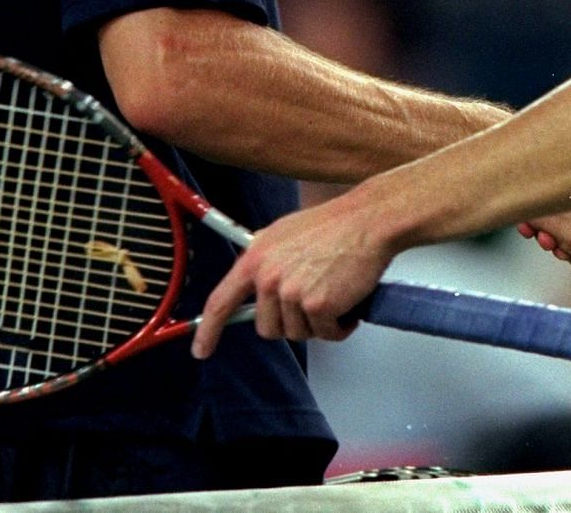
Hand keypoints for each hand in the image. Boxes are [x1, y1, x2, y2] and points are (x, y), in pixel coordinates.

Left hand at [192, 193, 392, 357]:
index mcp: (255, 258)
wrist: (369, 221)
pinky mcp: (317, 305)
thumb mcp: (284, 233)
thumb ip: (264, 260)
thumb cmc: (335, 226)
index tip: (201, 350)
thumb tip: (254, 285)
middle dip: (291, 322)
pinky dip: (340, 326)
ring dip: (319, 323)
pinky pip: (326, 334)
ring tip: (335, 294)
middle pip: (267, 327)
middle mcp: (268, 277)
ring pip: (298, 333)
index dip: (208, 331)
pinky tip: (349, 304)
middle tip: (314, 301)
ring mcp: (291, 292)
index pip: (220, 302)